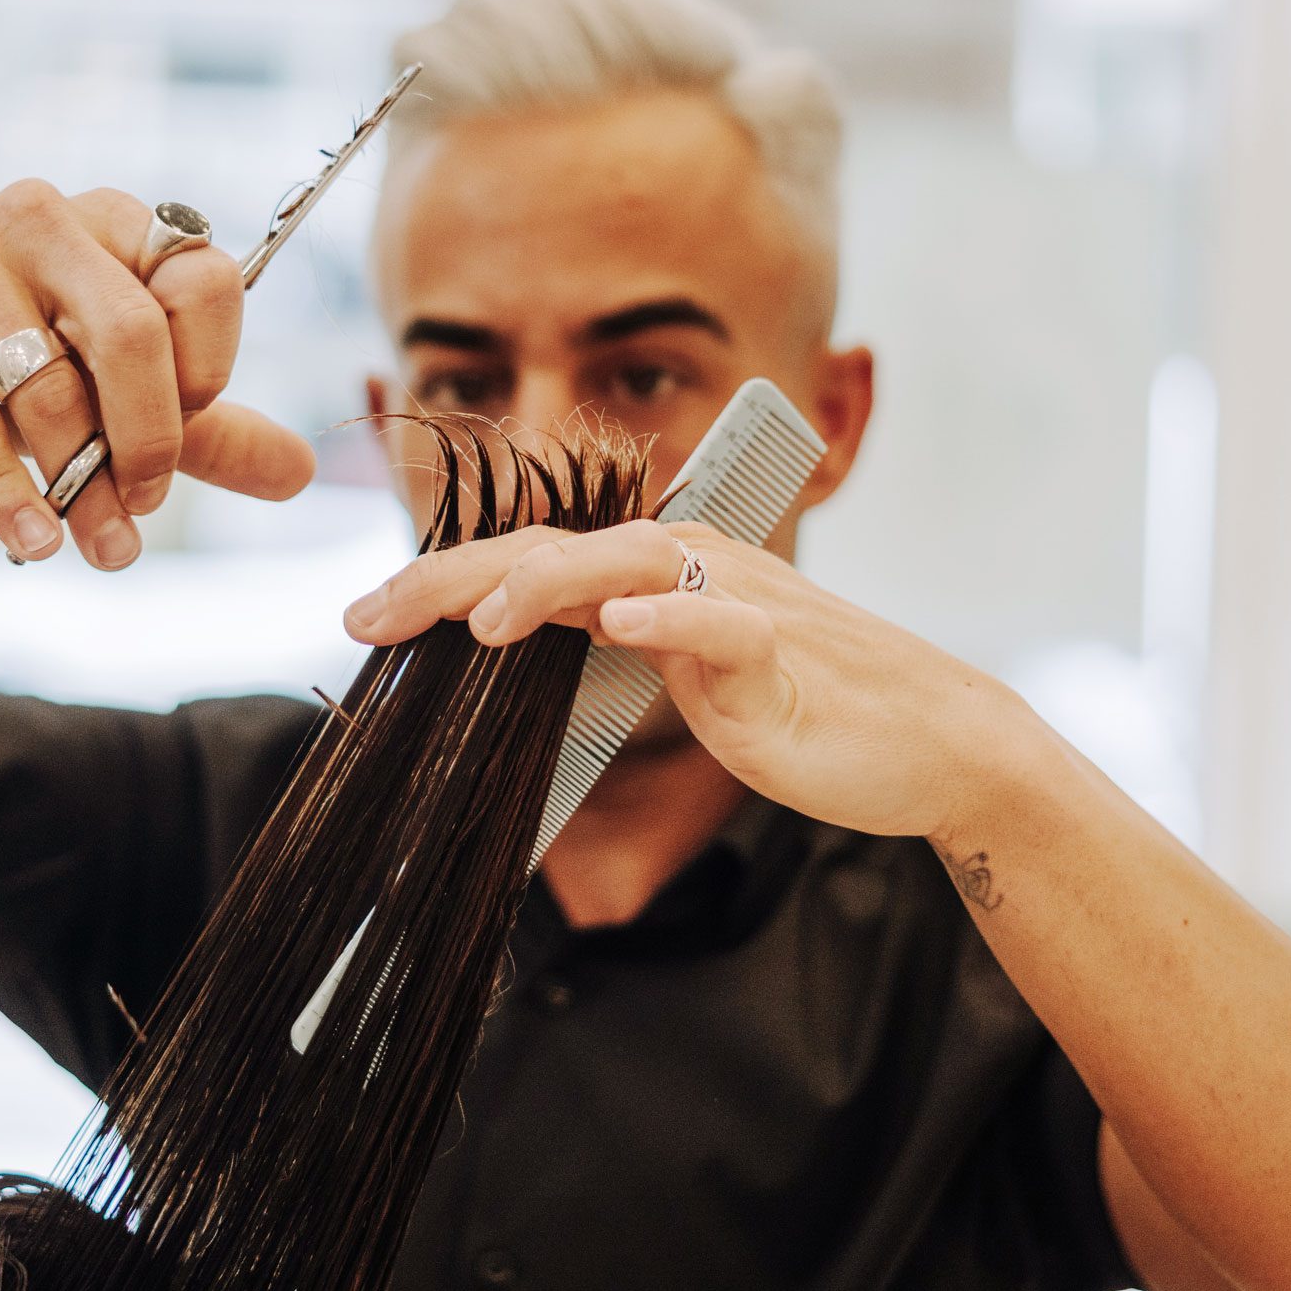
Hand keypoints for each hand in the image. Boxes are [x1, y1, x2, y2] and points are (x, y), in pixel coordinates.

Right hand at [0, 181, 315, 568]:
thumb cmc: (16, 359)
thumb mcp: (119, 387)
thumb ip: (208, 426)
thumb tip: (301, 471)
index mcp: (115, 220)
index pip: (204, 278)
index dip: (208, 366)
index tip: (193, 427)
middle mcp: (43, 218)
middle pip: (131, 333)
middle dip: (150, 440)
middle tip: (147, 509)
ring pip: (49, 389)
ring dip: (81, 488)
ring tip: (100, 548)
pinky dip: (9, 493)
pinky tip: (36, 543)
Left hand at [342, 519, 1034, 841]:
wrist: (928, 740)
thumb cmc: (800, 710)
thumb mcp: (682, 671)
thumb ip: (610, 644)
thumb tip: (515, 657)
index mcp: (655, 568)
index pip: (527, 560)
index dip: (440, 583)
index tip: (362, 619)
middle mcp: (689, 564)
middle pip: (551, 550)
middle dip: (452, 580)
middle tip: (366, 618)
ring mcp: (739, 603)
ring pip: (628, 565)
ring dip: (546, 584)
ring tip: (479, 623)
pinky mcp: (782, 655)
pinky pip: (722, 627)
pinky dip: (671, 620)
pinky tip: (622, 625)